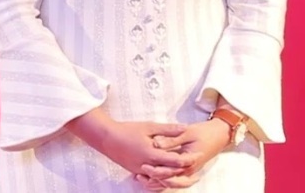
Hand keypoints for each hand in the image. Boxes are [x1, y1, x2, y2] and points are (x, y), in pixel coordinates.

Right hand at [67, 110, 193, 179]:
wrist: (107, 138)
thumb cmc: (128, 130)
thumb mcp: (149, 126)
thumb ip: (168, 129)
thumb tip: (185, 127)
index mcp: (152, 154)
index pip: (175, 160)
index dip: (188, 158)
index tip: (198, 154)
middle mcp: (147, 166)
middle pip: (171, 172)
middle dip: (185, 169)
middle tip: (195, 163)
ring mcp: (141, 171)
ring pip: (162, 178)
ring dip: (175, 175)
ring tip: (185, 169)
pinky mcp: (136, 172)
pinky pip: (152, 178)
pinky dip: (162, 177)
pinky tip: (169, 174)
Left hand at [135, 119, 231, 189]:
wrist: (219, 135)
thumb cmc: (204, 132)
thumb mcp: (188, 132)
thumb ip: (171, 138)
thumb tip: (155, 143)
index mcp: (188, 162)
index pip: (169, 172)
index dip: (155, 171)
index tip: (143, 166)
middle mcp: (188, 170)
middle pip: (168, 181)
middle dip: (153, 179)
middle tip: (138, 174)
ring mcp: (188, 172)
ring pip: (170, 184)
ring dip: (156, 183)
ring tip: (141, 178)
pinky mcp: (186, 170)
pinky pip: (173, 180)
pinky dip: (162, 181)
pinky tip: (150, 177)